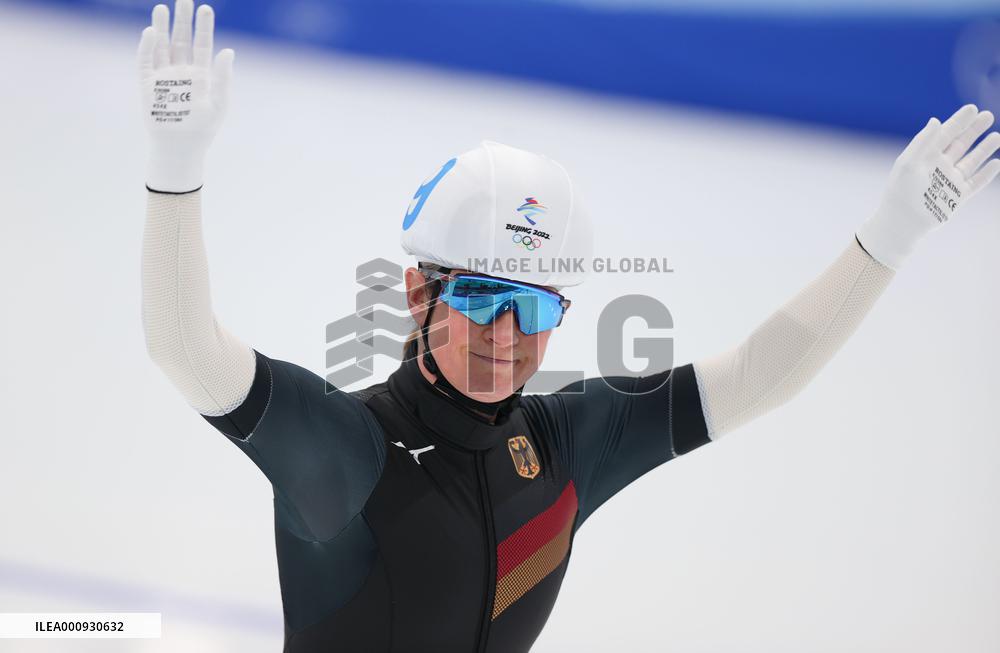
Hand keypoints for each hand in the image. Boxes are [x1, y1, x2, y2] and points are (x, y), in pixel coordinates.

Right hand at [137, 0, 233, 192]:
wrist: (180, 149)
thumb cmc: (202, 129)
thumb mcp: (219, 103)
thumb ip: (223, 77)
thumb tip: (229, 50)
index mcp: (201, 74)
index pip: (202, 44)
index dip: (203, 27)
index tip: (205, 8)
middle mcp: (182, 71)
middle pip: (181, 39)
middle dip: (182, 20)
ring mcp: (164, 76)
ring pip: (162, 46)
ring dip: (162, 27)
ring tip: (163, 8)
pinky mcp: (148, 85)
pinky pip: (146, 61)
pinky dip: (148, 46)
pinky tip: (151, 31)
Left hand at [857, 104, 999, 269]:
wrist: (901, 224)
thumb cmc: (900, 193)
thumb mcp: (908, 164)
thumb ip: (922, 142)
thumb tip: (935, 120)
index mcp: (925, 157)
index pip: (945, 134)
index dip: (958, 121)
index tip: (972, 108)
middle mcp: (938, 167)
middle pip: (960, 144)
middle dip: (974, 130)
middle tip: (988, 116)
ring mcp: (949, 181)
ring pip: (971, 161)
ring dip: (984, 149)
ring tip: (997, 136)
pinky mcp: (957, 197)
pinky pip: (976, 183)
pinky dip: (987, 174)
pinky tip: (996, 163)